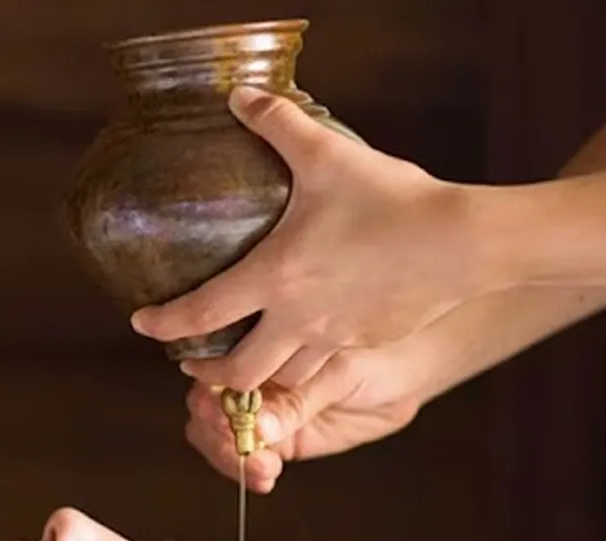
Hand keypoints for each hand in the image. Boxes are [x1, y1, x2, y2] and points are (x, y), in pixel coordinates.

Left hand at [134, 86, 500, 391]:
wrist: (464, 241)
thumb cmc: (391, 198)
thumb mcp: (327, 154)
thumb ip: (278, 124)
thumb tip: (239, 96)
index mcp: (274, 277)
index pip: (200, 314)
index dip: (163, 324)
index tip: (142, 324)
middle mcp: (297, 319)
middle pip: (238, 374)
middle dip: (209, 376)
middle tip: (194, 364)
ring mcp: (334, 337)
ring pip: (284, 379)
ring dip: (259, 377)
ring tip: (248, 359)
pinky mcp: (366, 342)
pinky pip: (325, 366)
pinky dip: (303, 365)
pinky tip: (303, 342)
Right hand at [184, 344, 426, 492]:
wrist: (411, 372)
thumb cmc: (379, 352)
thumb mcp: (340, 373)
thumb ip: (299, 400)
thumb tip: (259, 427)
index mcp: (256, 346)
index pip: (211, 373)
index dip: (210, 398)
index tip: (222, 417)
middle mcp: (250, 377)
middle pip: (204, 409)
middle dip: (216, 434)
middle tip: (244, 449)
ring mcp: (262, 410)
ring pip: (218, 438)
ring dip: (232, 458)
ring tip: (263, 468)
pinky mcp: (279, 440)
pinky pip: (248, 459)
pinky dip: (249, 472)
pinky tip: (265, 478)